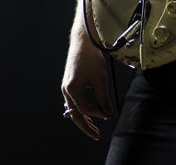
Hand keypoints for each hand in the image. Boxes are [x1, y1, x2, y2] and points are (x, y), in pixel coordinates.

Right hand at [60, 24, 112, 139]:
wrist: (83, 41)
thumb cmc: (91, 57)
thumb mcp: (100, 78)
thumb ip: (103, 97)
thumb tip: (107, 112)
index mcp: (72, 89)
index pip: (85, 109)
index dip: (98, 113)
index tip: (108, 113)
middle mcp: (66, 90)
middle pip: (75, 114)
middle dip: (86, 126)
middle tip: (96, 135)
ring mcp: (67, 87)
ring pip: (74, 109)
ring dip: (84, 118)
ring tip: (93, 127)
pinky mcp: (70, 83)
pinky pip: (74, 101)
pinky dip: (82, 109)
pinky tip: (90, 111)